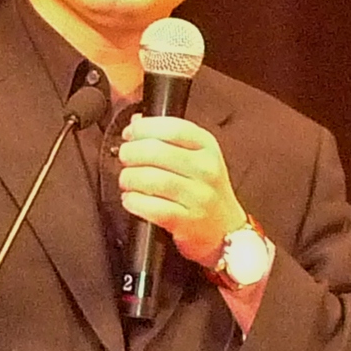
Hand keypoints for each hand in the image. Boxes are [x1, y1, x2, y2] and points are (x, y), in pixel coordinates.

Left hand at [117, 115, 248, 266]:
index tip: (130, 134)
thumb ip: (168, 136)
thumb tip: (136, 122)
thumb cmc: (205, 189)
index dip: (144, 128)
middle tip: (125, 158)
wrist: (225, 229)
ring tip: (127, 180)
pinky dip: (134, 202)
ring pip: (151, 179)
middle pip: (156, 151)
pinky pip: (151, 207)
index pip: (172, 127)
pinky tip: (131, 199)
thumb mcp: (197, 156)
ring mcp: (198, 196)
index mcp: (207, 146)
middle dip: (130, 153)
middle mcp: (205, 169)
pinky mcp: (187, 221)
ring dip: (129, 178)